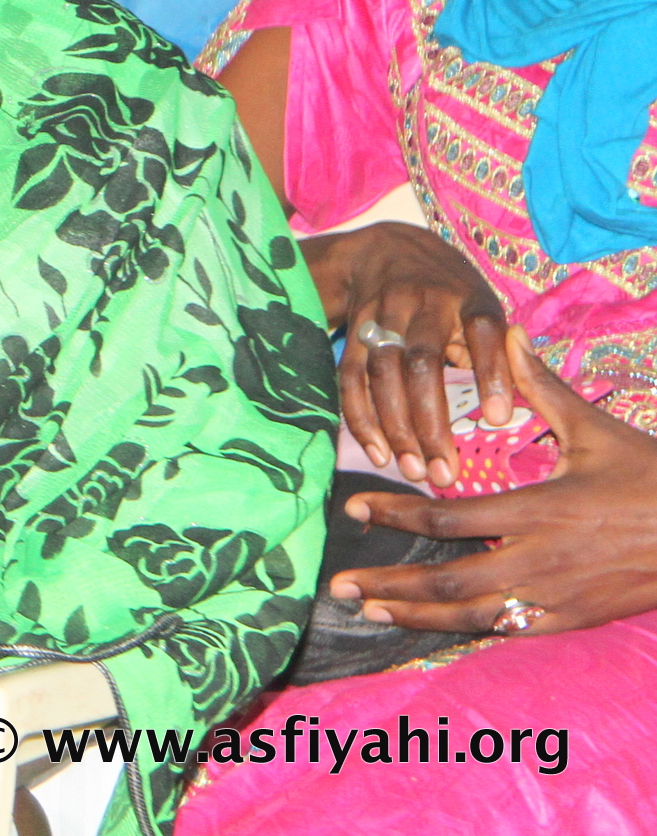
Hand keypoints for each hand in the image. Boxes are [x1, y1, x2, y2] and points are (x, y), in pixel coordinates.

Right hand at [306, 221, 512, 484]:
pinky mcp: (353, 332)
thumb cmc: (452, 294)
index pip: (481, 331)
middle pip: (422, 364)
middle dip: (430, 421)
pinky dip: (361, 417)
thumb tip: (520, 406)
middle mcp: (422, 304)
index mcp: (467, 298)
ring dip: (395, 427)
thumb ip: (501, 350)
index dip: (490, 372)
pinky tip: (379, 453)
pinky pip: (350, 378)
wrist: (387, 249)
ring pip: (383, 374)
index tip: (497, 419)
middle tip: (445, 474)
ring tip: (413, 472)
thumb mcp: (483, 306)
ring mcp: (381, 317)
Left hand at [329, 327, 656, 637]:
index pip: (449, 518)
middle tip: (338, 585)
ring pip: (473, 615)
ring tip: (369, 611)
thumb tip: (508, 332)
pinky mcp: (575, 620)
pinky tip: (432, 628)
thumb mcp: (595, 430)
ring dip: (416, 615)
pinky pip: (511, 629)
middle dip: (389, 583)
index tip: (354, 510)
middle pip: (449, 580)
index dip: (396, 515)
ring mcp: (557, 596)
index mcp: (540, 509)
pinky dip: (468, 630)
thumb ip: (541, 387)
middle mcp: (541, 558)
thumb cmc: (652, 477)